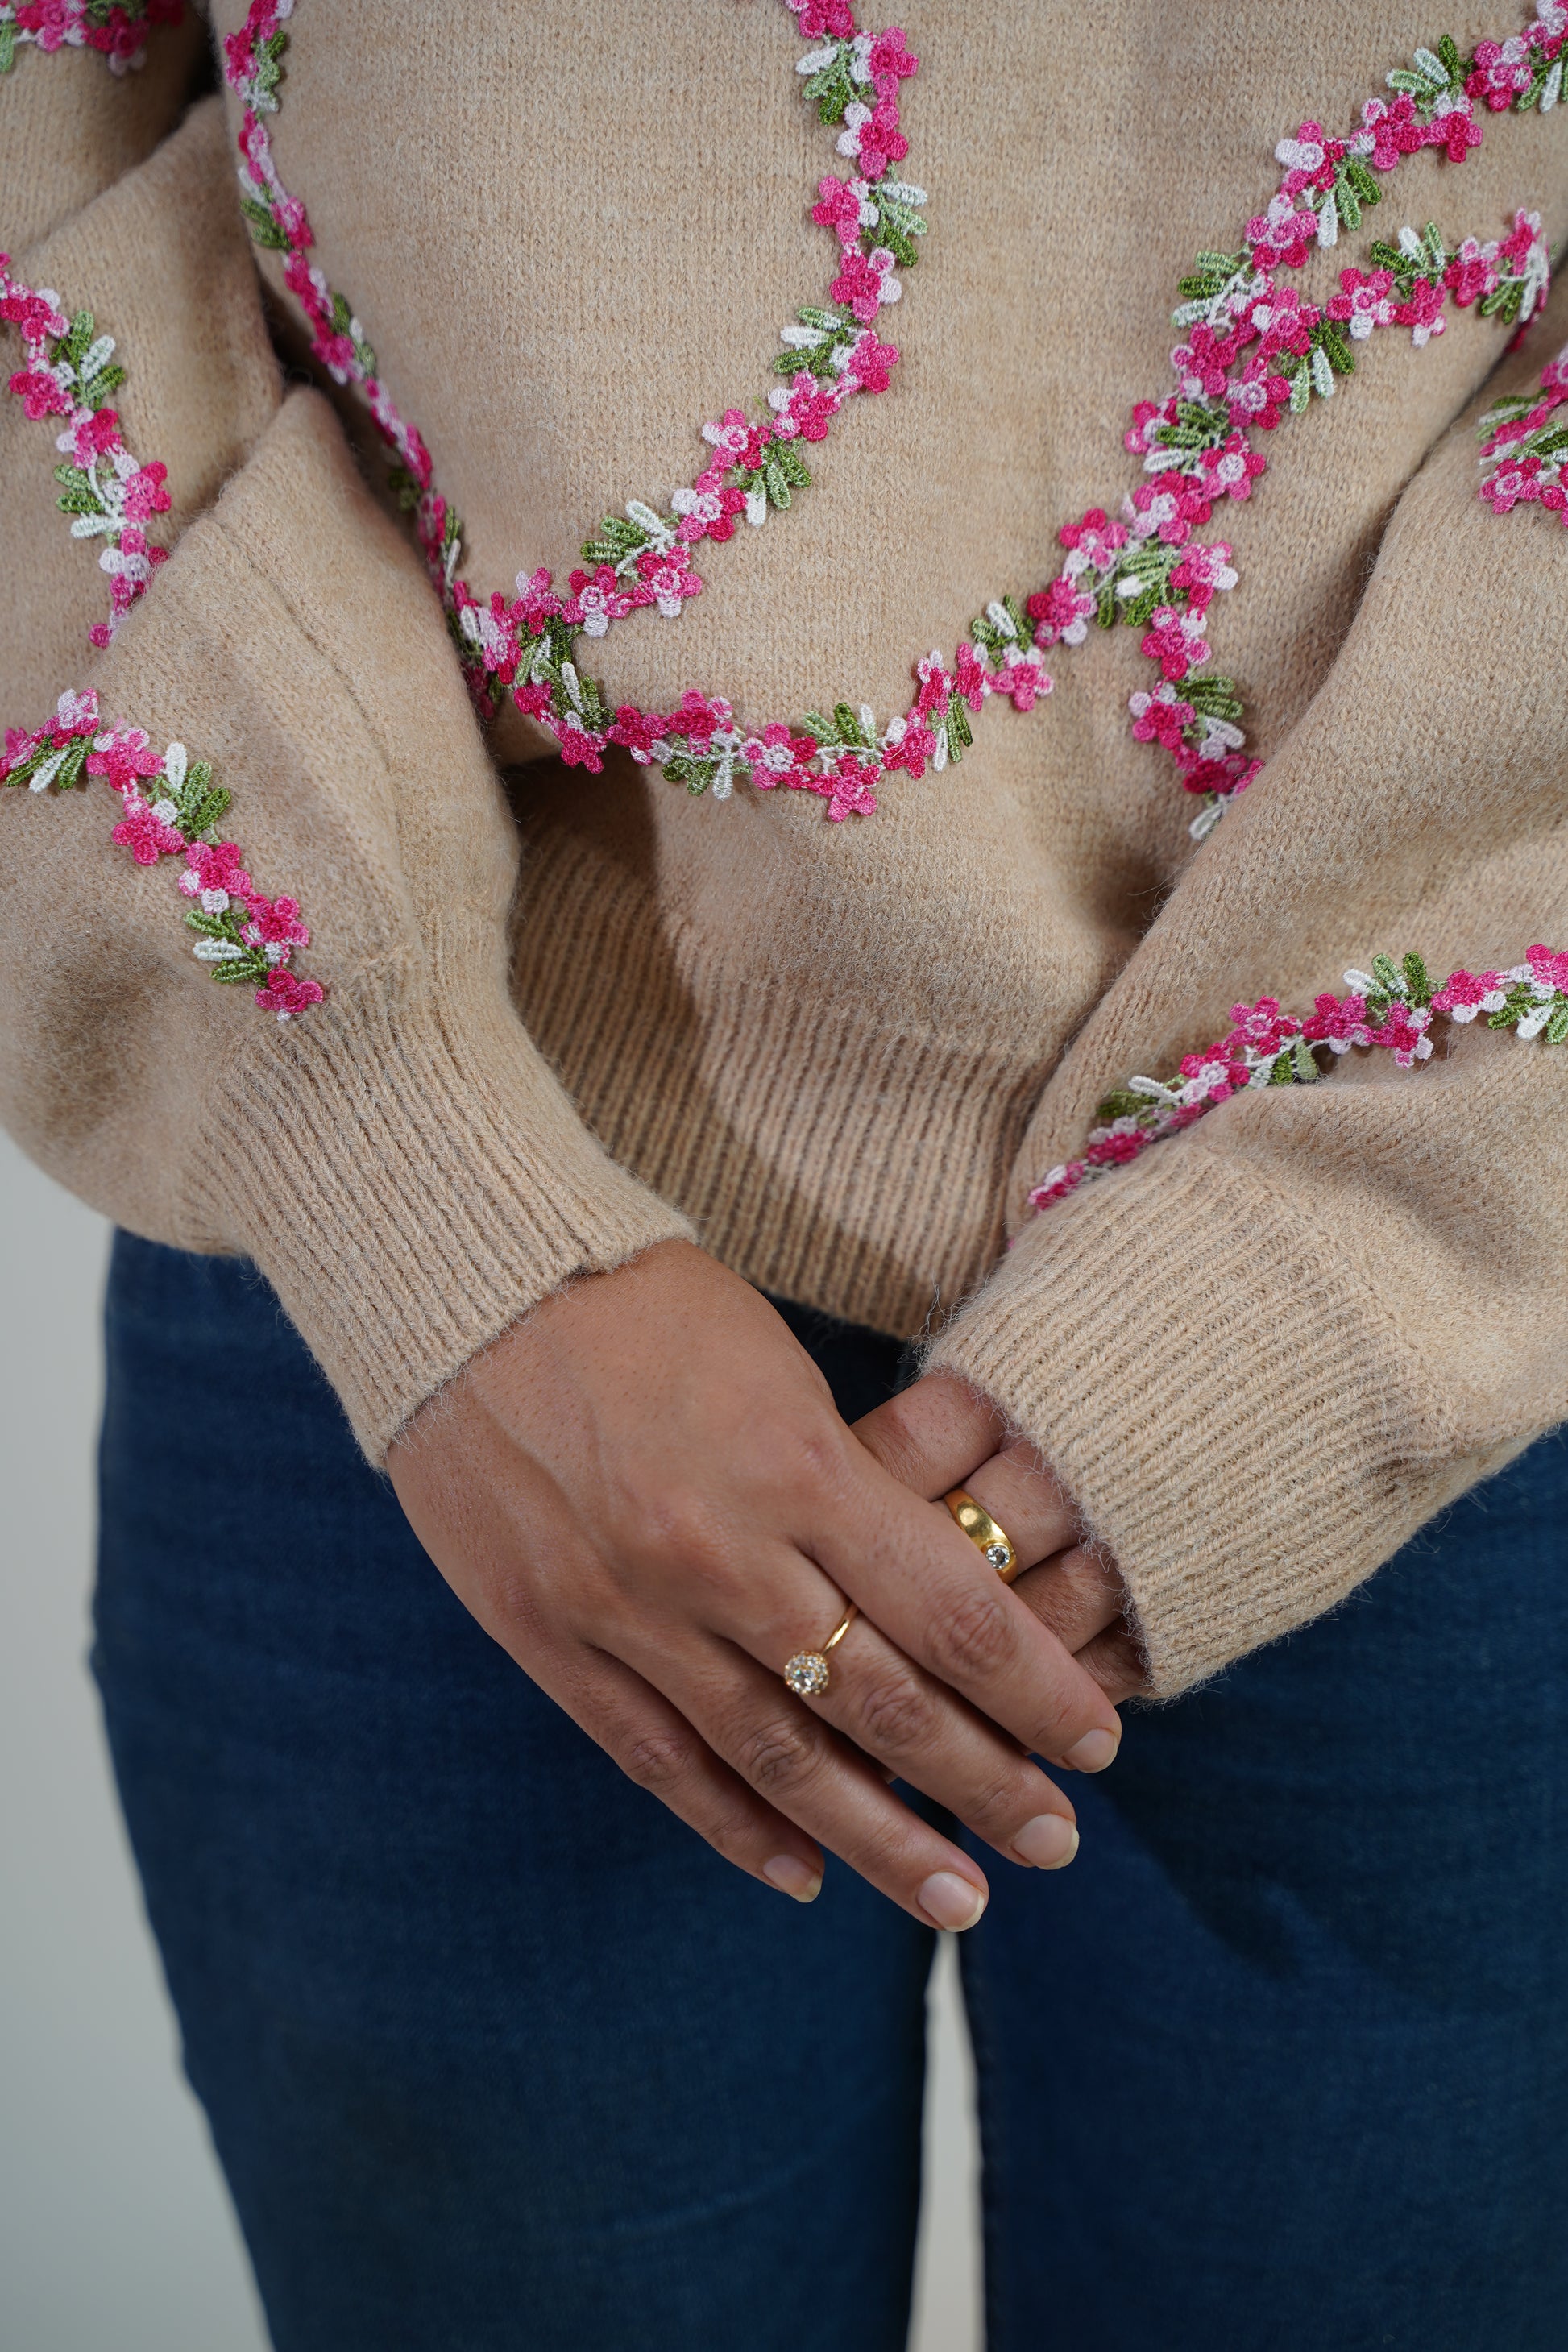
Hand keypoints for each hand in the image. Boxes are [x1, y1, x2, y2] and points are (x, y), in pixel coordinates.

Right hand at [388, 1241, 1121, 1927]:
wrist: (469, 1281)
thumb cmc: (642, 1300)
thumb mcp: (776, 1365)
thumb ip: (844, 1483)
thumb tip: (917, 1591)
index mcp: (796, 1466)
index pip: (952, 1614)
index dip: (1035, 1693)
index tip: (1095, 1745)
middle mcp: (721, 1555)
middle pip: (884, 1704)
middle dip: (984, 1784)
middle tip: (1055, 1844)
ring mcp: (629, 1609)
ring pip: (778, 1757)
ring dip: (875, 1840)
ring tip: (954, 1901)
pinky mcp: (549, 1638)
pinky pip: (658, 1757)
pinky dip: (734, 1825)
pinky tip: (799, 1874)